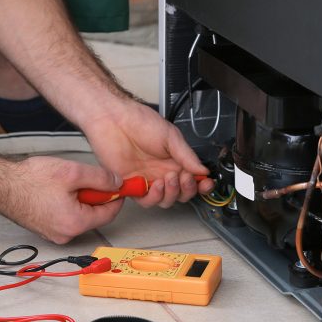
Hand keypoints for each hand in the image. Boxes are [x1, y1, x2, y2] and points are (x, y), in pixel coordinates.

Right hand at [0, 156, 123, 243]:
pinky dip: (70, 203)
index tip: (120, 184)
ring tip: (69, 182)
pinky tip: (59, 190)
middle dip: (97, 196)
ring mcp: (54, 234)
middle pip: (96, 215)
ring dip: (83, 199)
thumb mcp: (74, 172)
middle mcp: (66, 234)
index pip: (110, 213)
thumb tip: (117, 183)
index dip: (117, 196)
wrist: (1, 184)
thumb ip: (101, 178)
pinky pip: (67, 216)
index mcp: (76, 223)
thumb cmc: (31, 179)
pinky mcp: (46, 229)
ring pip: (81, 215)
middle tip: (88, 178)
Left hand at [85, 100, 214, 207]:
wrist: (115, 120)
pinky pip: (146, 200)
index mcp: (175, 160)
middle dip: (187, 190)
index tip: (206, 184)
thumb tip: (203, 170)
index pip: (193, 179)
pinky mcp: (132, 185)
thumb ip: (187, 156)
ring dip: (171, 194)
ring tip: (169, 179)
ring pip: (165, 200)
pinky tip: (156, 185)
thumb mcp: (171, 136)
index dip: (201, 185)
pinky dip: (154, 197)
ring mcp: (148, 179)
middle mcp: (162, 172)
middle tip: (184, 177)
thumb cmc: (140, 122)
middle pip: (181, 194)